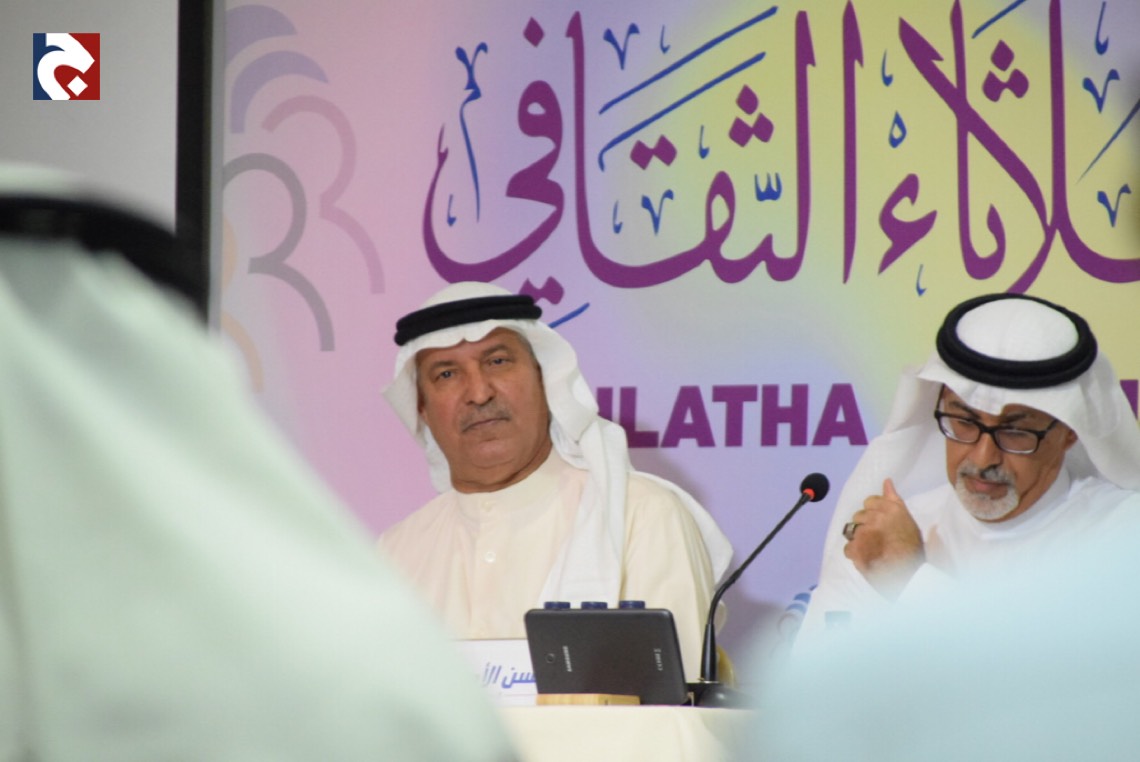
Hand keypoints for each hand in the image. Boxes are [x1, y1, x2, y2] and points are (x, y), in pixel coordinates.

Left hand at [843, 478, 924, 600]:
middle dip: (865, 526)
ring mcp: (863, 532)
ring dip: (859, 539)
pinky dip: (855, 554)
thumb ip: (894, 501)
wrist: (908, 575)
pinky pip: (848, 547)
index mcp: (891, 509)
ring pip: (852, 530)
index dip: (872, 512)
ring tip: (872, 549)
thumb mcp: (908, 521)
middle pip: (859, 516)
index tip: (879, 522)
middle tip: (877, 538)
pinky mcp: (855, 548)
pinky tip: (866, 558)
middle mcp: (875, 517)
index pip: (870, 501)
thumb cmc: (912, 550)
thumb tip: (886, 481)